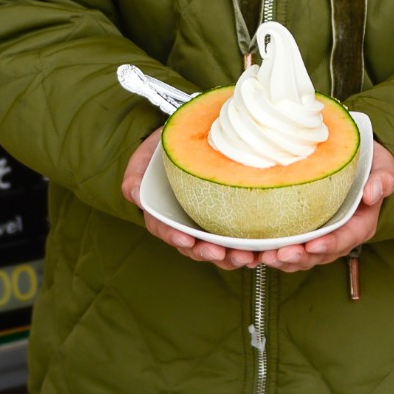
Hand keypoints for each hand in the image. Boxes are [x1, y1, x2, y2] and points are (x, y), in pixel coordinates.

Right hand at [122, 128, 261, 268]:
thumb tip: (133, 193)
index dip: (175, 238)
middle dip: (208, 253)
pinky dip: (248, 247)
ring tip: (245, 257)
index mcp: (164, 216)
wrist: (193, 136)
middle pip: (195, 247)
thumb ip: (136, 175)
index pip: (166, 231)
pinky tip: (259, 250)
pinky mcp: (230, 221)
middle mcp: (187, 225)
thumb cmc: (164, 151)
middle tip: (221, 253)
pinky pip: (238, 240)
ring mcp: (209, 225)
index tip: (187, 240)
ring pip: (219, 249)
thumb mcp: (146, 157)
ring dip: (231, 257)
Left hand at [256, 142, 393, 272]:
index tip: (313, 245)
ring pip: (302, 256)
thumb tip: (372, 193)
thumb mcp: (382, 165)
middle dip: (301, 258)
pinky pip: (289, 247)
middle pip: (320, 254)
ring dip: (284, 260)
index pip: (346, 239)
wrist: (351, 157)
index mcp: (360, 224)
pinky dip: (274, 251)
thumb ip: (383, 179)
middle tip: (281, 254)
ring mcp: (319, 235)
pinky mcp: (302, 231)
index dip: (329, 244)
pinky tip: (256, 251)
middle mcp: (339, 235)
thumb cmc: (368, 162)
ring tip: (266, 256)